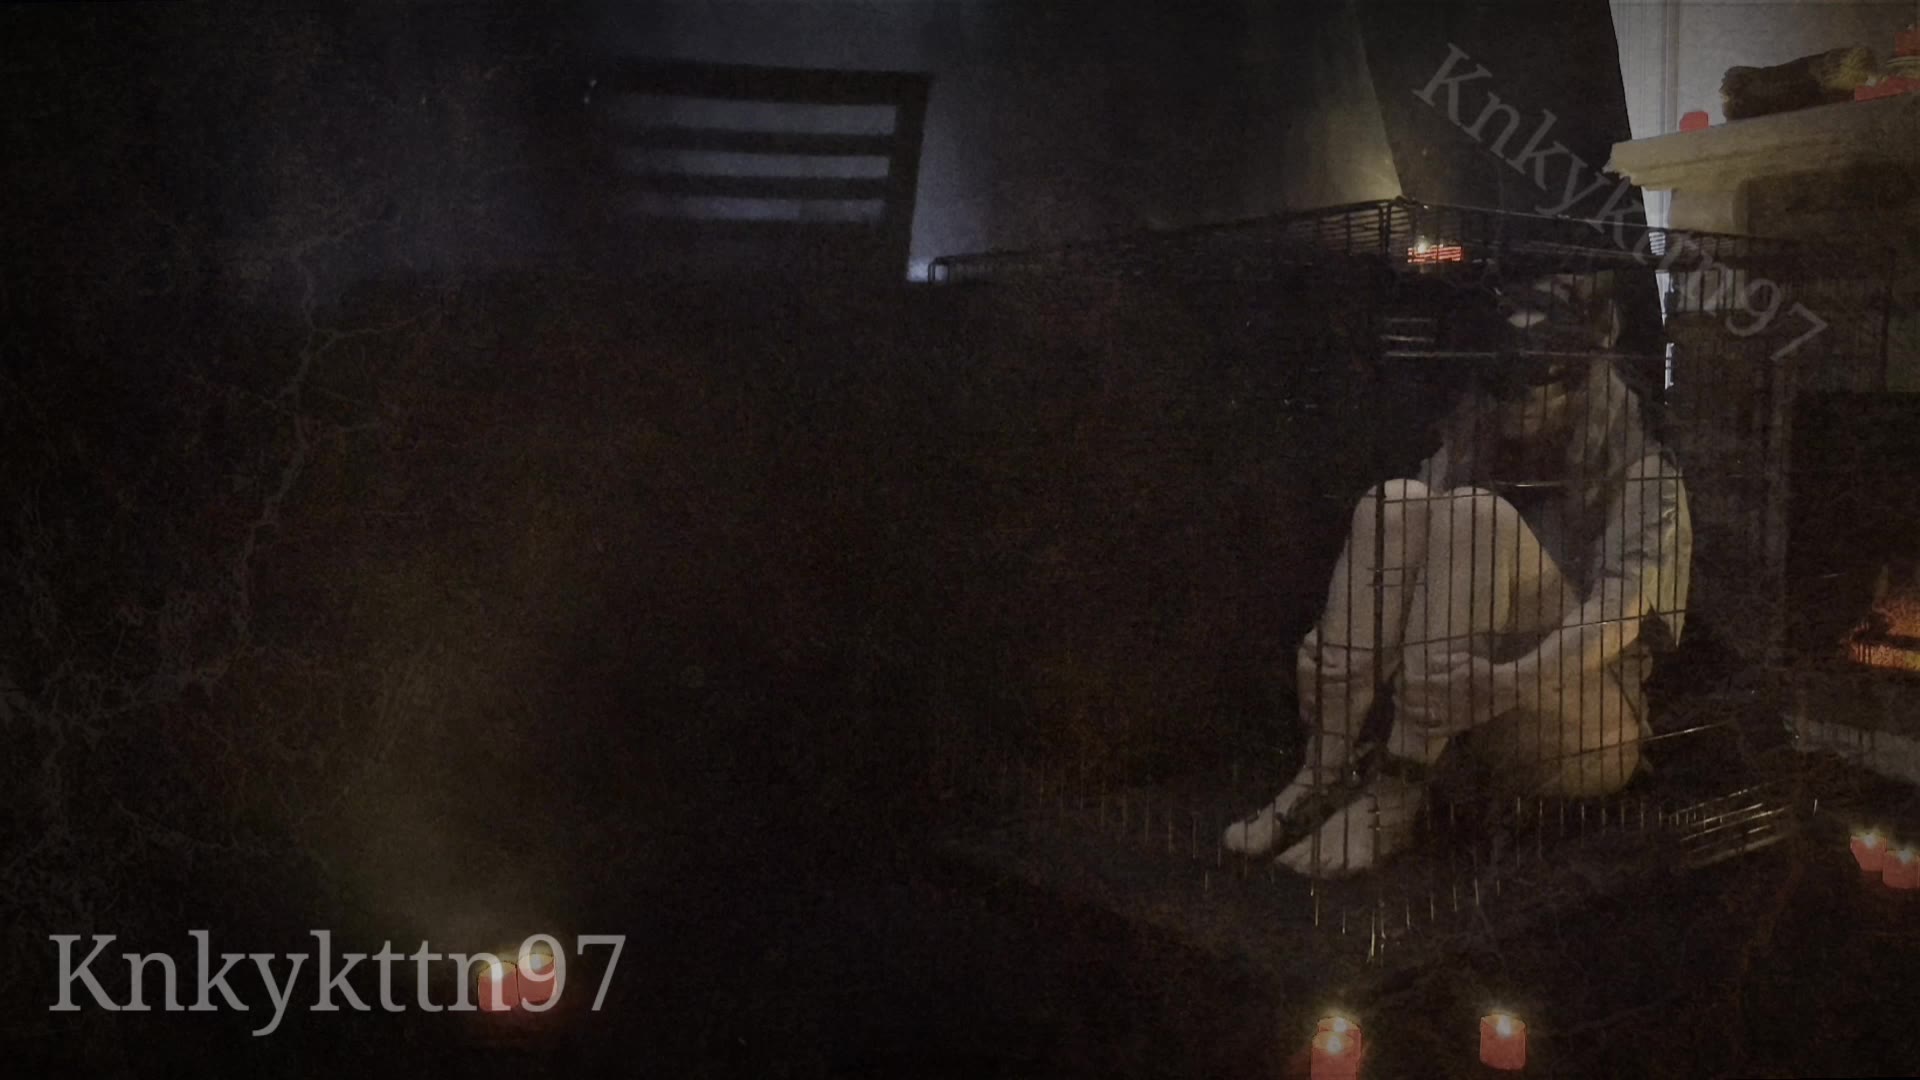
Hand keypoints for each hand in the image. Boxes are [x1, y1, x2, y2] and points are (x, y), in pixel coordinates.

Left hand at [1399, 656, 1514, 734]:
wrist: (1507, 689)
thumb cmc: (1485, 670)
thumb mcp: (1466, 658)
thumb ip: (1443, 660)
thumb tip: (1423, 662)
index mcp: (1449, 681)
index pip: (1418, 683)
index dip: (1403, 682)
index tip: (1397, 679)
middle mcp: (1449, 700)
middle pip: (1416, 700)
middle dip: (1401, 696)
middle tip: (1394, 693)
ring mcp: (1454, 715)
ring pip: (1422, 716)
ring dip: (1406, 711)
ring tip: (1398, 706)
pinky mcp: (1460, 726)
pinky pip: (1438, 732)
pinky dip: (1423, 731)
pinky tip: (1413, 728)